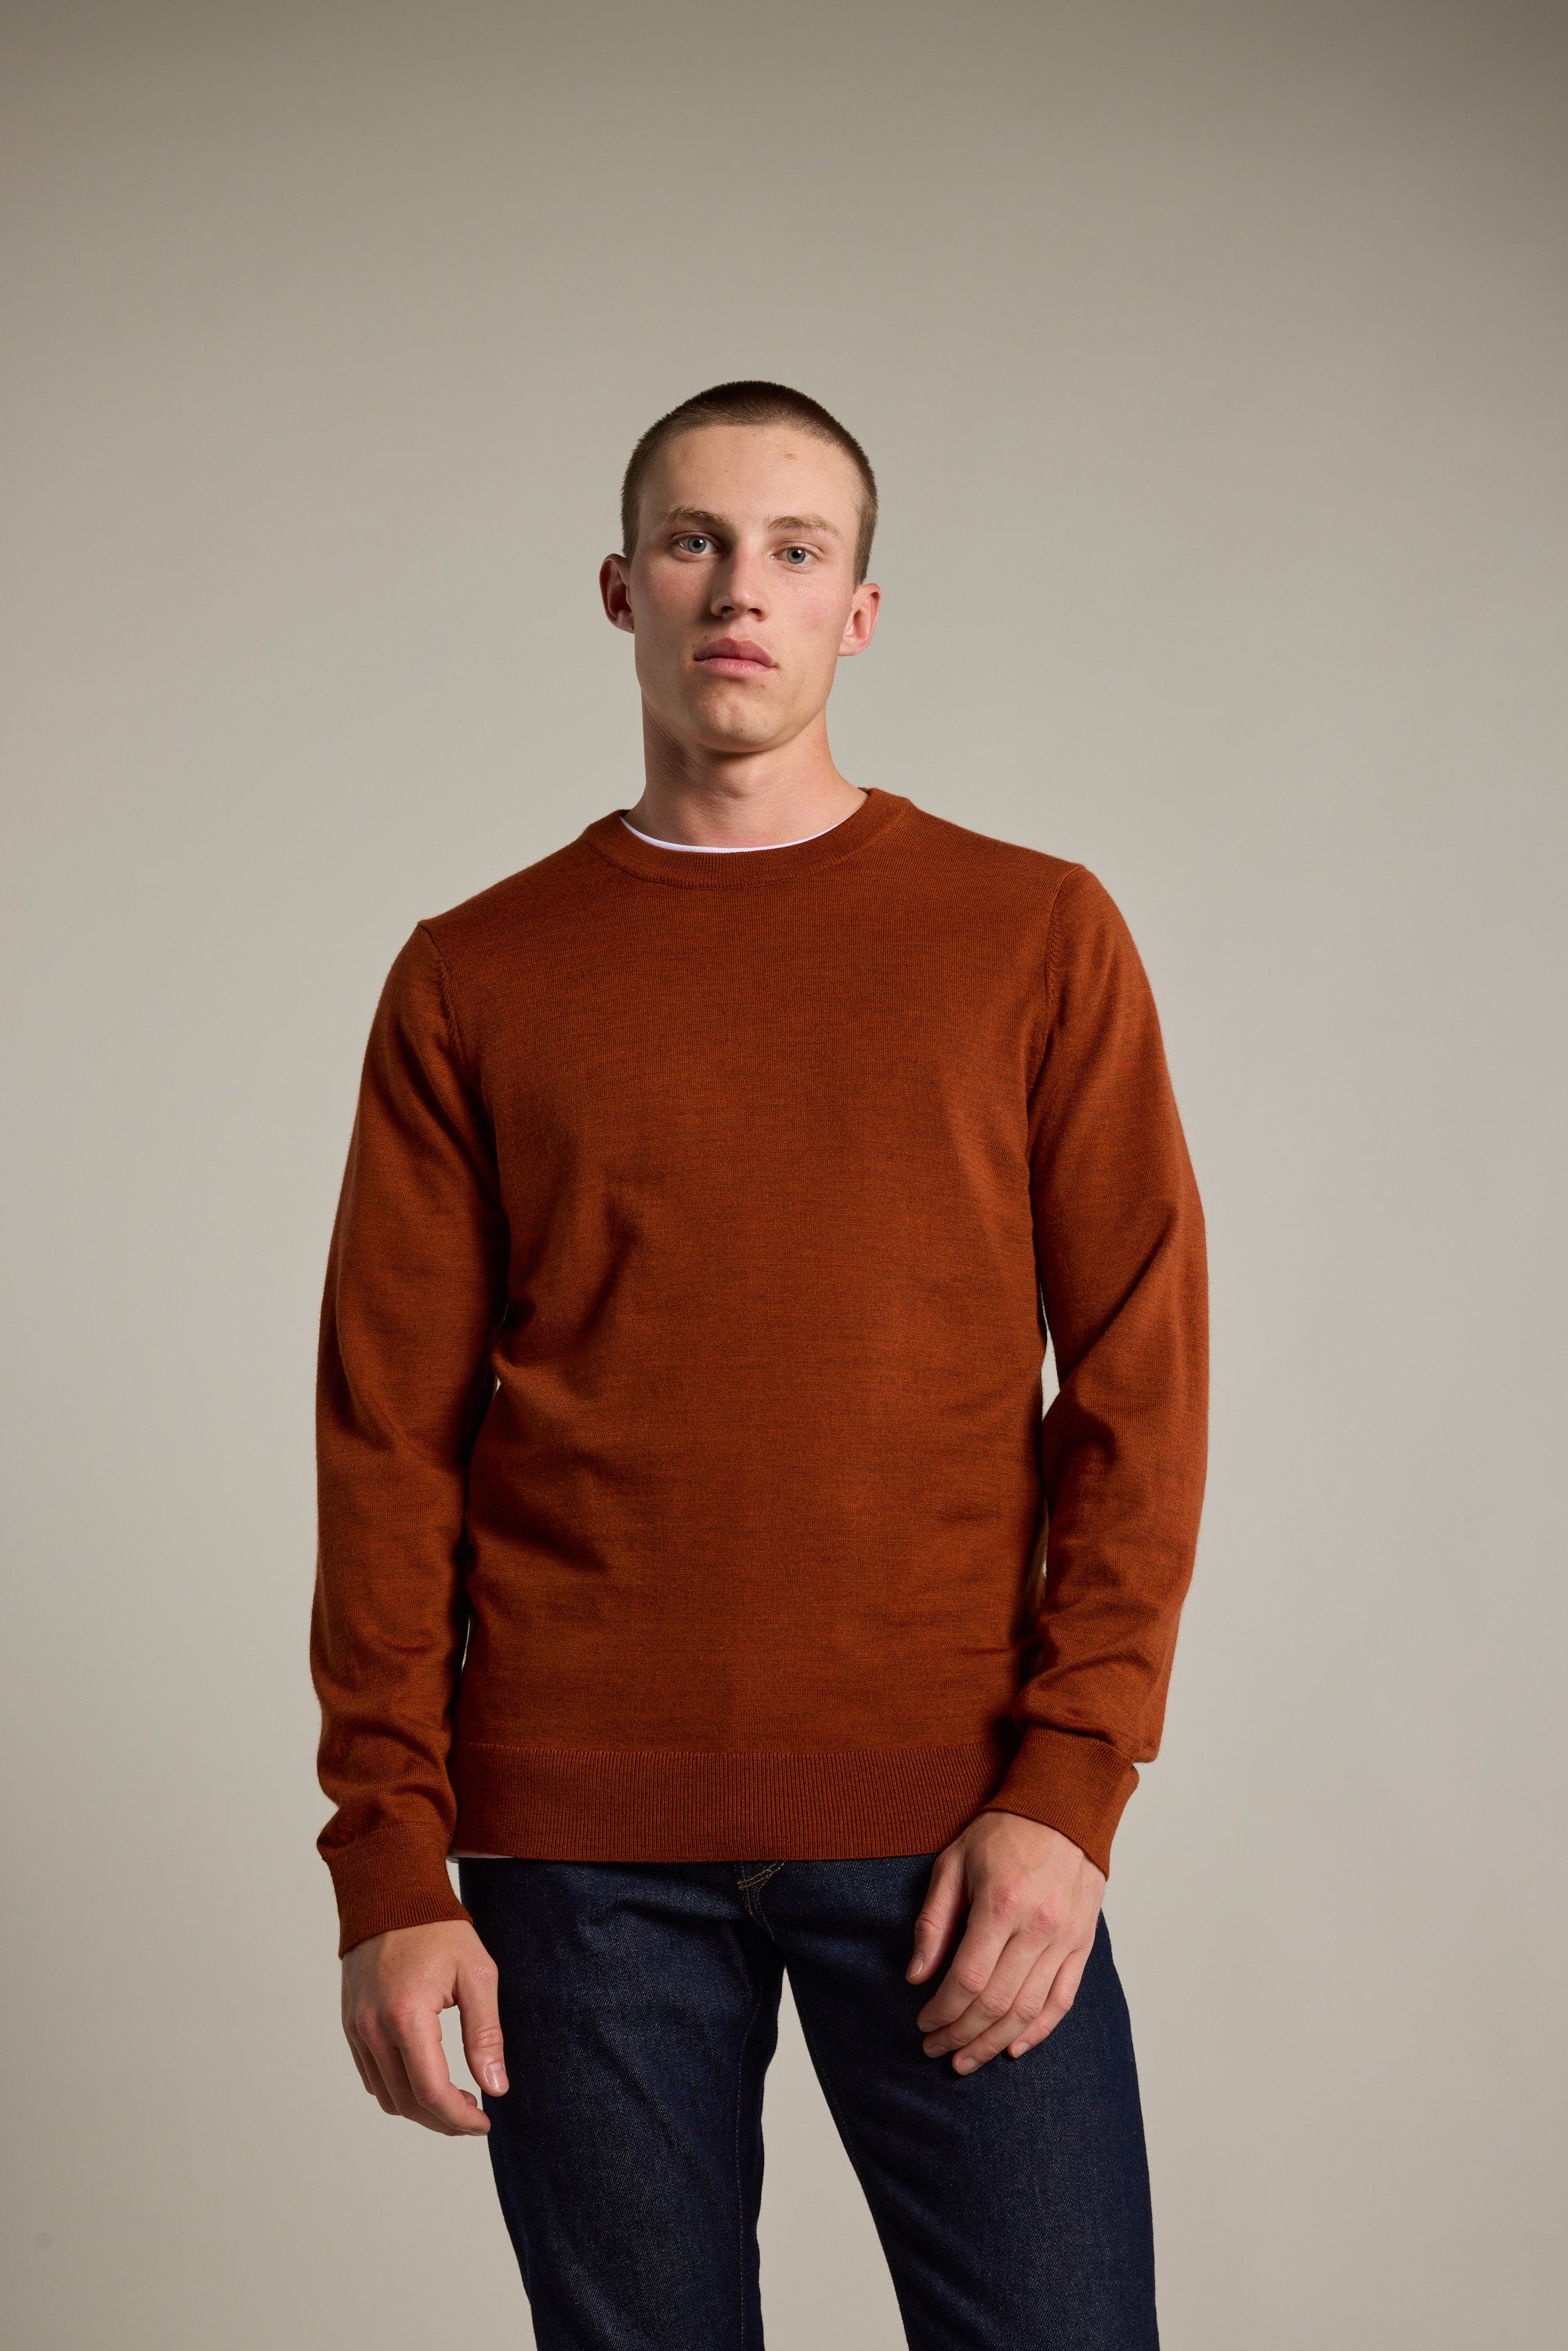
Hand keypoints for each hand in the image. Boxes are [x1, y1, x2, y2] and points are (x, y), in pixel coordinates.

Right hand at [341, 1919, 508, 2134]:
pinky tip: (426, 2078)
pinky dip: (399, 2090)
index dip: (460, 2118)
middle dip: (444, 2120)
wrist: (390, 1895)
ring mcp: (357, 2029)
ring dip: (420, 2109)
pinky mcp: (351, 2026)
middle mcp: (373, 2028)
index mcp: (406, 2016)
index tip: (485, 2122)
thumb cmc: (438, 1930)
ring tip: (455, 2099)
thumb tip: (496, 2087)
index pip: (431, 2092)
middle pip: (407, 2103)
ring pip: (387, 2097)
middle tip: (475, 2116)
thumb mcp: (477, 1974)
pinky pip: (372, 2077)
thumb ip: (486, 2034)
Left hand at [907, 1812, 1104, 2072]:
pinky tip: (1014, 2047)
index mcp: (1001, 1905)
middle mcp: (1038, 1928)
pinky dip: (1039, 2031)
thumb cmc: (1003, 1832)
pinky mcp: (1083, 1944)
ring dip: (994, 2042)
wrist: (1064, 1808)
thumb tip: (916, 1975)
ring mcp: (1065, 1939)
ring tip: (967, 2059)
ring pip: (1029, 2010)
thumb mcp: (954, 1863)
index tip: (923, 2022)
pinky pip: (1063, 2000)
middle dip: (961, 2034)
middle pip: (996, 2003)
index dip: (941, 2011)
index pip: (967, 1980)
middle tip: (936, 2050)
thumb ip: (934, 1921)